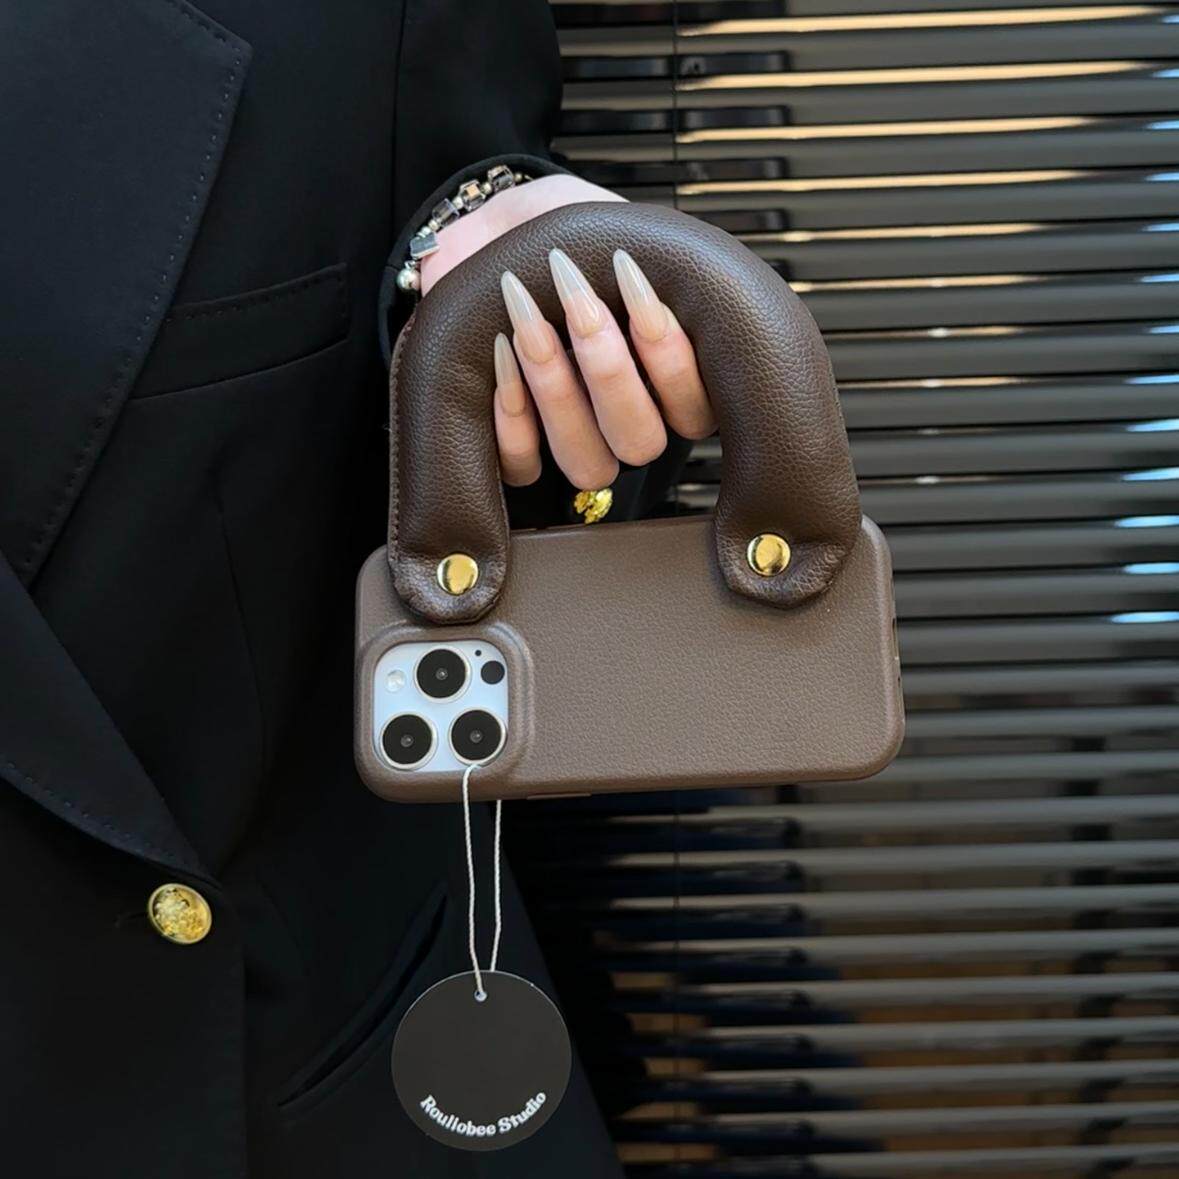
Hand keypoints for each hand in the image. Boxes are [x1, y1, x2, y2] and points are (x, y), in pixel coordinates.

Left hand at [419, 175, 714, 489]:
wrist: (486, 232)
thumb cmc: (558, 234)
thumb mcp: (614, 226)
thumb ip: (652, 257)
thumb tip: (661, 274)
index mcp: (664, 379)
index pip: (695, 410)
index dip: (672, 361)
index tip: (633, 282)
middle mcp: (625, 421)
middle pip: (641, 442)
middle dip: (610, 372)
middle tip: (578, 302)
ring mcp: (574, 442)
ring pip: (588, 465)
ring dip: (559, 394)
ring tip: (527, 320)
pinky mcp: (517, 451)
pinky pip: (524, 468)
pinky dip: (511, 417)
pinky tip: (498, 352)